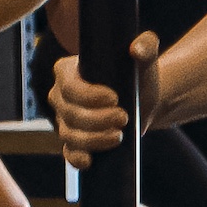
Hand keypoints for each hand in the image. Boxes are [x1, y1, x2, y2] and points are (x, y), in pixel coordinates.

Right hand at [51, 32, 159, 167]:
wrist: (143, 101)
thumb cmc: (139, 75)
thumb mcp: (145, 59)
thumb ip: (146, 46)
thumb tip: (137, 48)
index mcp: (67, 70)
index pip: (69, 86)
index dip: (88, 95)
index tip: (114, 97)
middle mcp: (59, 95)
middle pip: (69, 112)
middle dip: (96, 119)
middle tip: (124, 117)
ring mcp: (64, 120)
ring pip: (70, 134)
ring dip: (94, 139)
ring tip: (119, 136)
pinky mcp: (74, 141)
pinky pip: (69, 152)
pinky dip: (77, 158)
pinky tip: (90, 160)